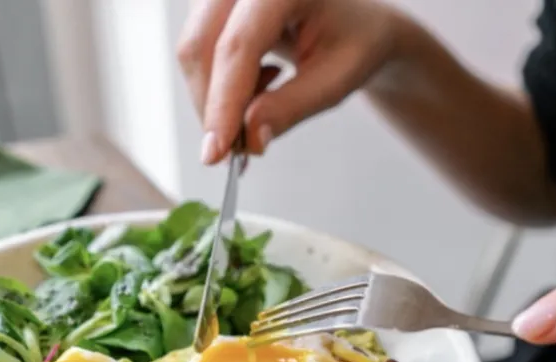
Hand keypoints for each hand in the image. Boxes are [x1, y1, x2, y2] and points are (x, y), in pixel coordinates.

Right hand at [177, 0, 402, 163]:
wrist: (362, 23)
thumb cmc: (358, 41)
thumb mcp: (336, 80)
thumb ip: (291, 107)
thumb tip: (249, 139)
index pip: (237, 46)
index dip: (223, 103)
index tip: (216, 154)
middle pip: (200, 45)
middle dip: (213, 107)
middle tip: (236, 152)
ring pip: (193, 50)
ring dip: (217, 98)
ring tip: (265, 106)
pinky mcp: (215, 4)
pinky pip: (199, 50)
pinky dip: (220, 84)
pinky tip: (261, 83)